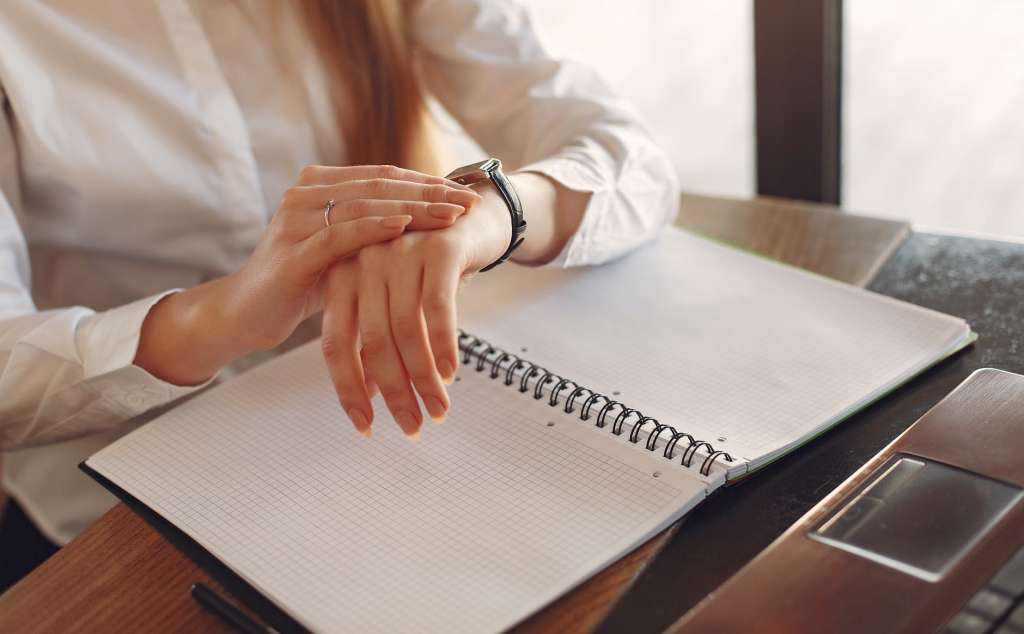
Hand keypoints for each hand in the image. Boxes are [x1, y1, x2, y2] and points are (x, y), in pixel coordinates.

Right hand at [225, 165, 480, 352]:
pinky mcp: (292, 252)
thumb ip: (374, 230)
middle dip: (429, 192)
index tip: (466, 193)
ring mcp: (295, 220)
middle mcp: (305, 194)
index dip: (427, 182)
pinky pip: (339, 235)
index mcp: (319, 186)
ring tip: (450, 215)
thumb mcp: (343, 251)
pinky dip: (374, 229)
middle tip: (469, 201)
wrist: (245, 314)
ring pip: (364, 205)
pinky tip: (405, 226)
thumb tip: (432, 223)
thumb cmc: (301, 283)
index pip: (383, 177)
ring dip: (413, 208)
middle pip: (379, 185)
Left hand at [320, 181, 511, 437]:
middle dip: (393, 392)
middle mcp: (364, 262)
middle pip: (370, 341)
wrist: (473, 216)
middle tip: (411, 427)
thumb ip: (376, 339)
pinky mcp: (437, 249)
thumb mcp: (395, 300)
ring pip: (405, 329)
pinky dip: (444, 345)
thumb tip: (368, 393)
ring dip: (422, 378)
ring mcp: (399, 252)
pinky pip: (437, 307)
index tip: (366, 426)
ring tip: (438, 409)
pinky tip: (451, 373)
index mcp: (342, 276)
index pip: (335, 344)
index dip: (348, 390)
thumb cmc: (429, 267)